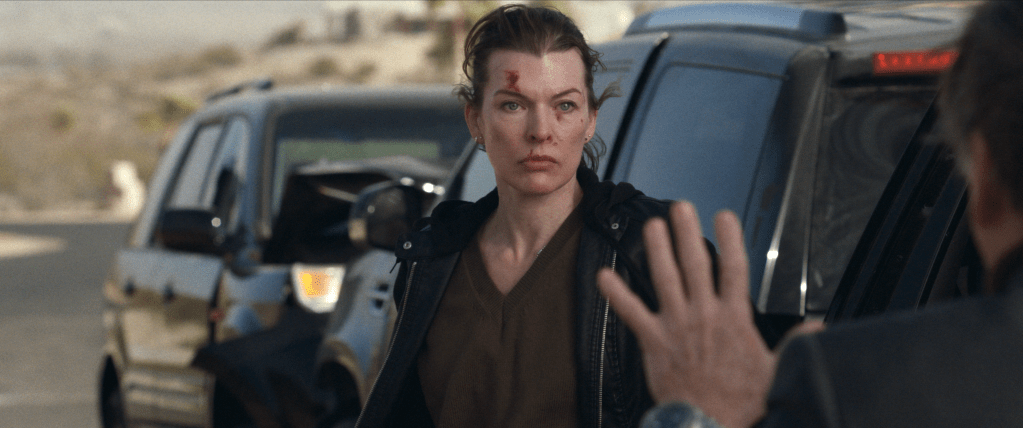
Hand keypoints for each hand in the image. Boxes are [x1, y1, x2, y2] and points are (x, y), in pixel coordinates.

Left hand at [597, 201, 774, 427]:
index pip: (734, 268)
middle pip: (696, 263)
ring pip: (665, 278)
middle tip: (681, 207)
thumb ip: (796, 344)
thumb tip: (817, 328)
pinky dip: (617, 293)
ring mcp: (676, 325)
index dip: (731, 239)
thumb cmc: (741, 400)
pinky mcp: (653, 340)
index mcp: (734, 318)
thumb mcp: (777, 370)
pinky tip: (603, 275)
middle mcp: (704, 314)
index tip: (724, 215)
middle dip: (687, 232)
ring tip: (652, 224)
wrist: (709, 423)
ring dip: (658, 249)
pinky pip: (632, 312)